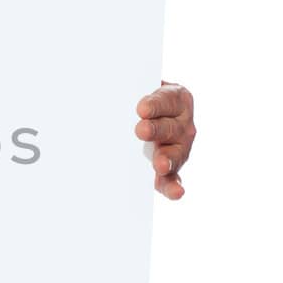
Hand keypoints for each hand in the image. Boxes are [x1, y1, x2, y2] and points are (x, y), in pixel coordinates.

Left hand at [134, 80, 195, 199]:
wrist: (141, 115)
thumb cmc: (136, 98)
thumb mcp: (135, 91)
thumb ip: (126, 95)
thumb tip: (100, 95)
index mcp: (176, 98)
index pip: (168, 99)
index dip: (156, 104)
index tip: (142, 109)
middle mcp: (182, 123)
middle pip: (169, 127)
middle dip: (156, 130)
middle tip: (141, 131)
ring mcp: (180, 146)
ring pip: (175, 154)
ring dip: (166, 159)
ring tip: (159, 165)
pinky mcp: (172, 167)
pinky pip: (174, 178)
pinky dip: (173, 186)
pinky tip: (176, 192)